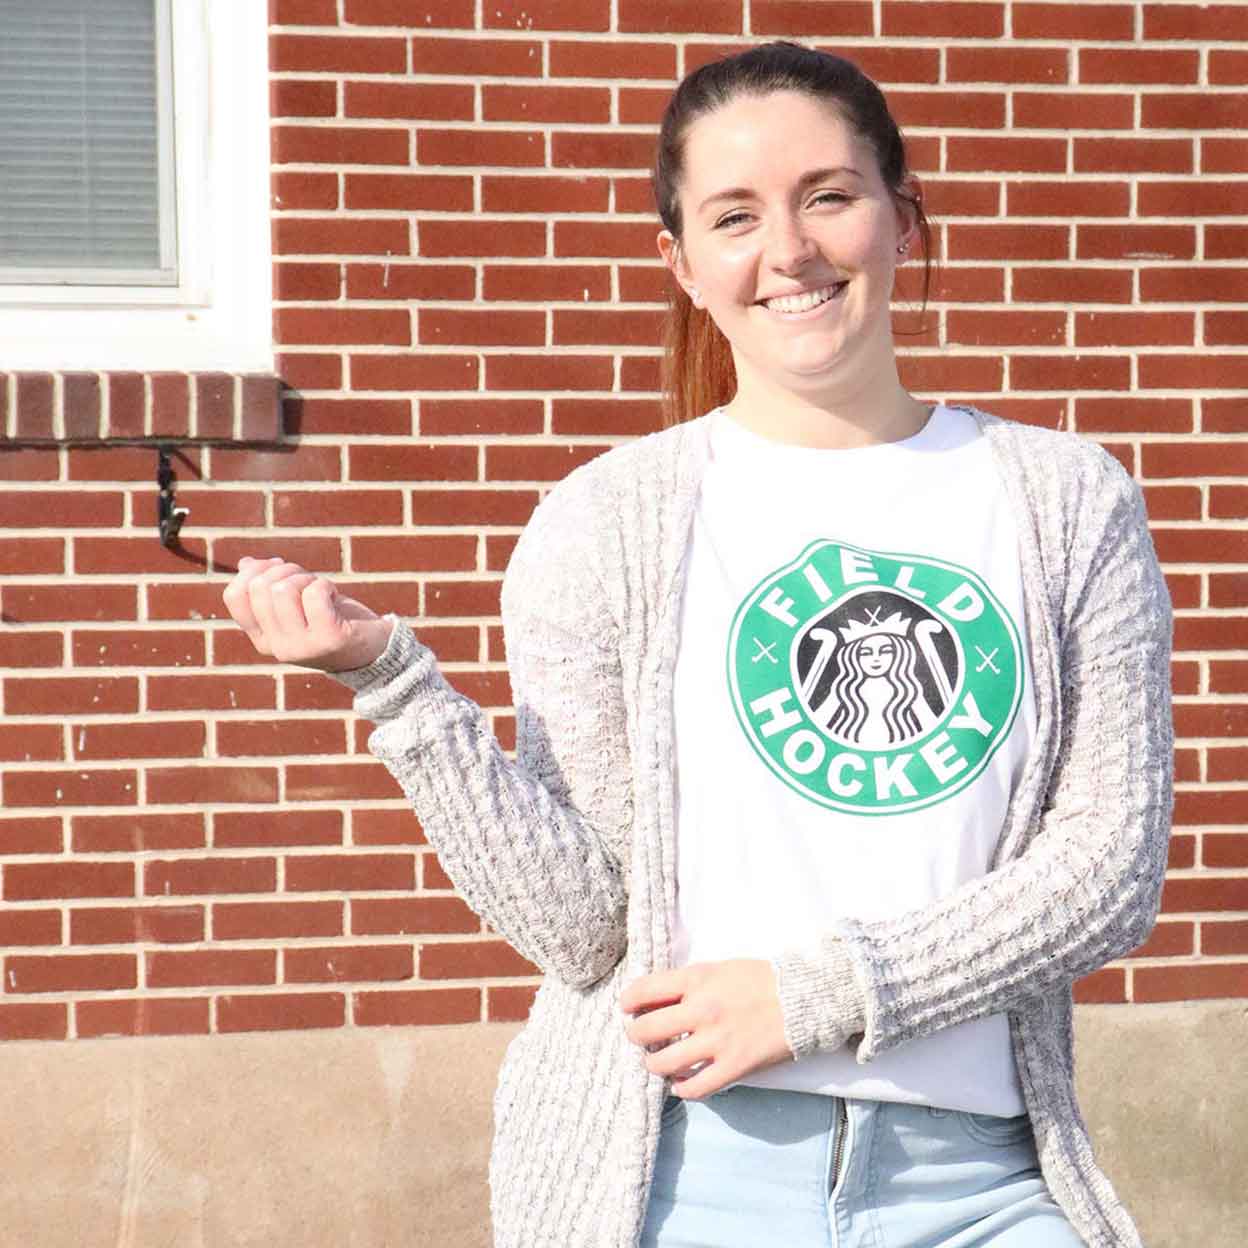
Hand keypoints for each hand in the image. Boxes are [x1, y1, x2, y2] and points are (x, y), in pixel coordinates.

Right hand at [222, 556, 393, 671]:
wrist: (375, 649)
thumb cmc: (334, 620)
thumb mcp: (297, 605)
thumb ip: (270, 588)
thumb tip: (246, 563)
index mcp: (263, 639)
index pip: (234, 596)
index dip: (254, 572)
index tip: (278, 568)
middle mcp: (277, 648)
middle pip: (260, 587)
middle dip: (286, 572)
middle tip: (309, 582)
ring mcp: (302, 646)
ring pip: (283, 590)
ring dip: (307, 579)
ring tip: (323, 591)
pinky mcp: (328, 638)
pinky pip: (314, 594)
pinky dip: (325, 585)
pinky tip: (335, 596)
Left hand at [619, 959, 792, 1100]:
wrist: (803, 998)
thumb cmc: (760, 980)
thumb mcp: (718, 969)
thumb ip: (687, 983)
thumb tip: (653, 1000)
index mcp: (697, 979)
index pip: (643, 991)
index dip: (628, 1002)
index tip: (628, 1009)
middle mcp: (701, 1009)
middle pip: (645, 1030)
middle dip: (635, 1036)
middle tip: (640, 1037)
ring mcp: (717, 1041)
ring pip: (663, 1063)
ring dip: (654, 1064)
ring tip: (659, 1061)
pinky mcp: (734, 1067)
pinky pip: (694, 1088)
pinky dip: (681, 1088)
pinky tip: (681, 1082)